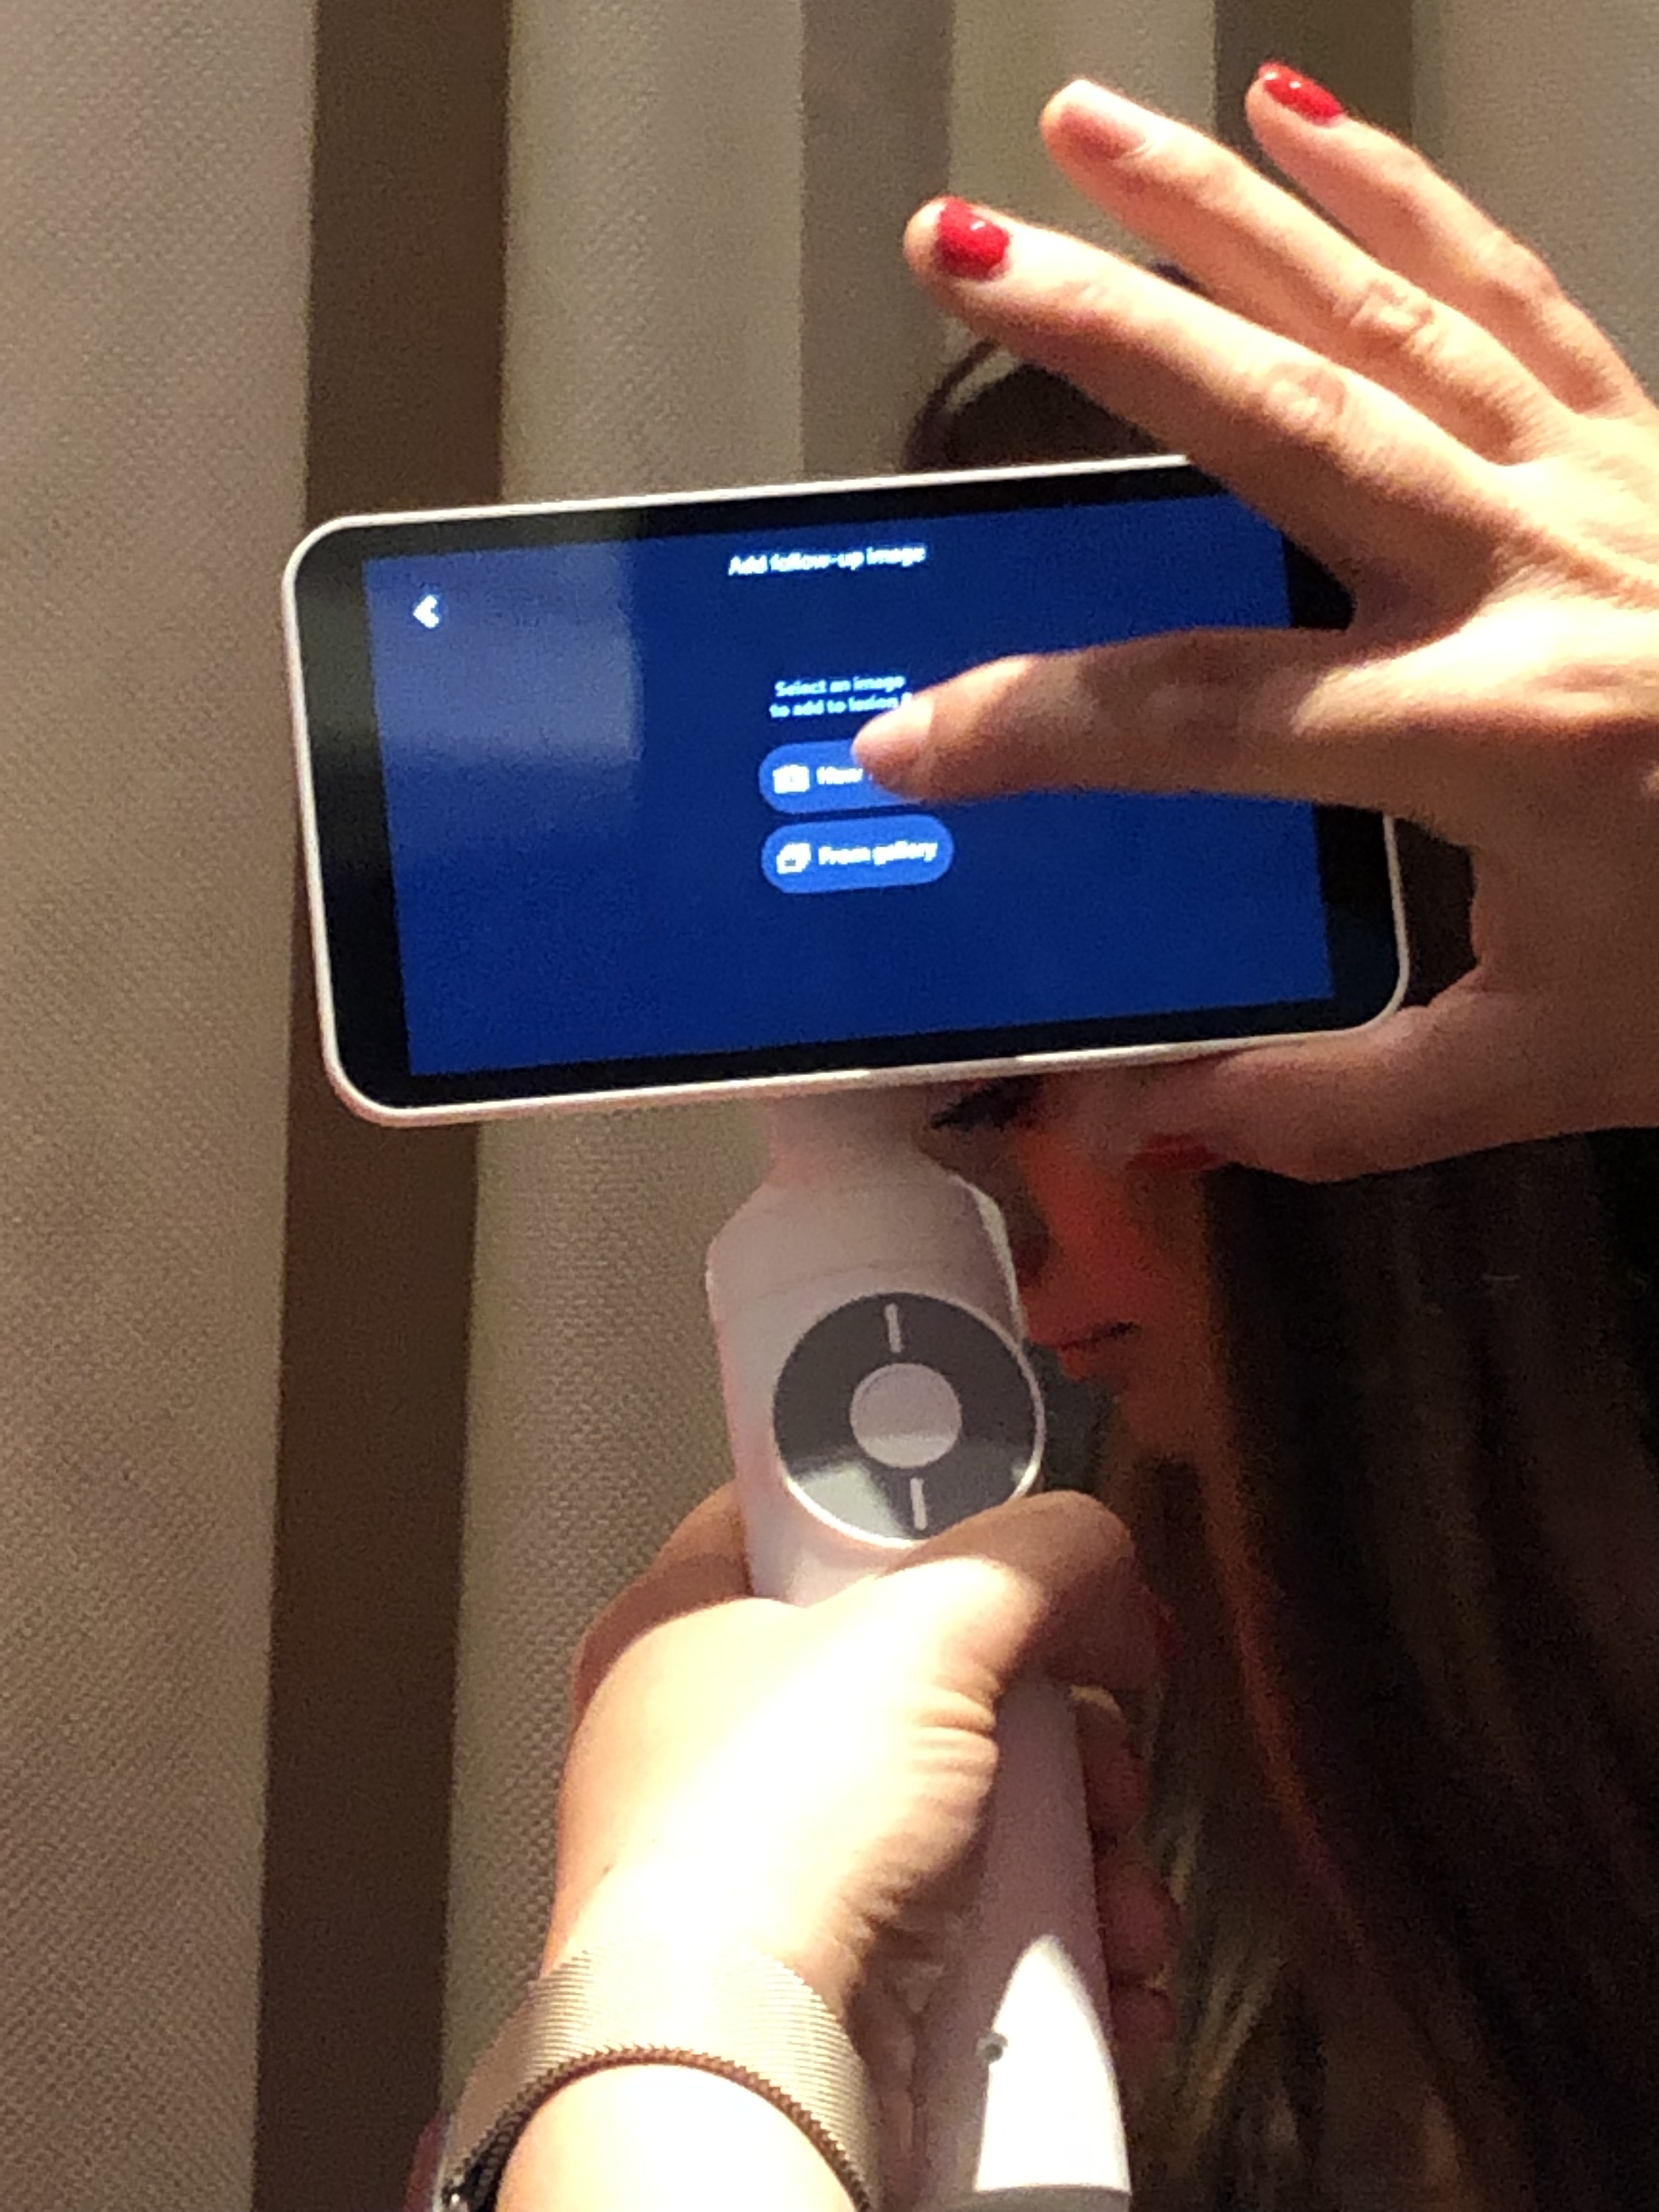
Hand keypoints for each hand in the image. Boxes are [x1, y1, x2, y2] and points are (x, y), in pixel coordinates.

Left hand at [546, 1487, 1176, 2182]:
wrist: (744, 2079)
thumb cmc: (762, 1846)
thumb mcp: (923, 1629)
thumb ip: (1027, 1554)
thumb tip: (1089, 1543)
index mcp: (689, 1628)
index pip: (817, 1522)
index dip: (934, 1520)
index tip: (1023, 1541)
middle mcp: (722, 1751)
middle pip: (934, 1683)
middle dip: (1057, 1725)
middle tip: (1093, 1738)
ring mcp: (784, 1877)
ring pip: (979, 1819)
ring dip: (1084, 1851)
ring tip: (1109, 1879)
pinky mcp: (845, 1987)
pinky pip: (987, 1942)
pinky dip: (1066, 1956)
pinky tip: (1105, 1964)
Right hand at [856, 73, 1658, 1178]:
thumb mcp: (1552, 1070)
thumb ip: (1335, 1105)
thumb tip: (1147, 1121)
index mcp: (1497, 735)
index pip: (1200, 713)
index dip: (1033, 730)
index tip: (906, 745)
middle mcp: (1535, 571)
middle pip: (1278, 417)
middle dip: (1102, 323)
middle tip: (955, 247)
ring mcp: (1599, 479)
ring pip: (1380, 307)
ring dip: (1220, 210)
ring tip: (1085, 125)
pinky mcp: (1645, 434)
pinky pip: (1508, 288)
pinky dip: (1402, 192)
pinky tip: (1304, 115)